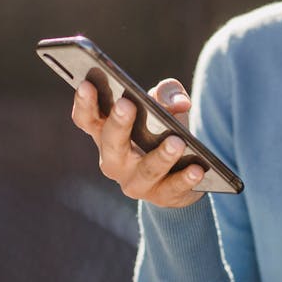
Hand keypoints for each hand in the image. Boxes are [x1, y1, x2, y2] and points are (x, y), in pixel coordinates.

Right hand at [71, 78, 204, 206]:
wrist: (182, 172)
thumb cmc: (164, 131)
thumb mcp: (165, 107)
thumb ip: (169, 94)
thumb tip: (179, 102)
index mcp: (106, 134)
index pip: (87, 119)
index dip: (84, 102)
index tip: (87, 84)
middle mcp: (115, 161)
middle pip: (111, 143)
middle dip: (118, 123)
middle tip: (126, 104)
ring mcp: (136, 182)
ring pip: (146, 170)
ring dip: (161, 156)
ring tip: (177, 142)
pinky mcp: (162, 197)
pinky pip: (173, 188)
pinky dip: (185, 179)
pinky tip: (197, 168)